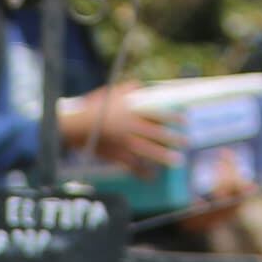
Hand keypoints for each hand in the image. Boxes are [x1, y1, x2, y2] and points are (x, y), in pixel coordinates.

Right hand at [62, 86, 176, 177]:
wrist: (74, 126)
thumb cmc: (92, 106)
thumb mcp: (110, 92)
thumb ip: (127, 89)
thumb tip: (141, 86)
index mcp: (130, 111)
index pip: (156, 113)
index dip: (172, 117)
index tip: (185, 120)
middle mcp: (129, 127)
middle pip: (155, 134)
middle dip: (173, 139)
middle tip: (187, 142)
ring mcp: (123, 142)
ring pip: (147, 150)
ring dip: (163, 156)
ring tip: (178, 161)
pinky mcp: (115, 154)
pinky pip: (132, 165)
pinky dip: (142, 171)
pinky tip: (152, 176)